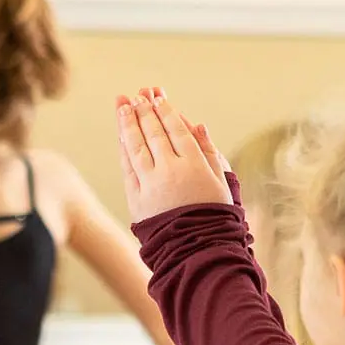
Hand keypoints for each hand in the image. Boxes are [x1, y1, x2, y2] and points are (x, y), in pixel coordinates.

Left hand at [116, 89, 230, 224]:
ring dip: (128, 123)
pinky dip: (124, 149)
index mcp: (194, 165)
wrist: (197, 249)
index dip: (165, 111)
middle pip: (154, 133)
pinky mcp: (136, 198)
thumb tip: (198, 125)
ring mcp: (151, 184)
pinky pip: (128, 168)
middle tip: (137, 95)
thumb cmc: (215, 216)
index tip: (157, 97)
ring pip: (136, 147)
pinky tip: (121, 135)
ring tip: (122, 105)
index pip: (176, 130)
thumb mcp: (222, 183)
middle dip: (144, 111)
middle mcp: (170, 170)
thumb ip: (209, 152)